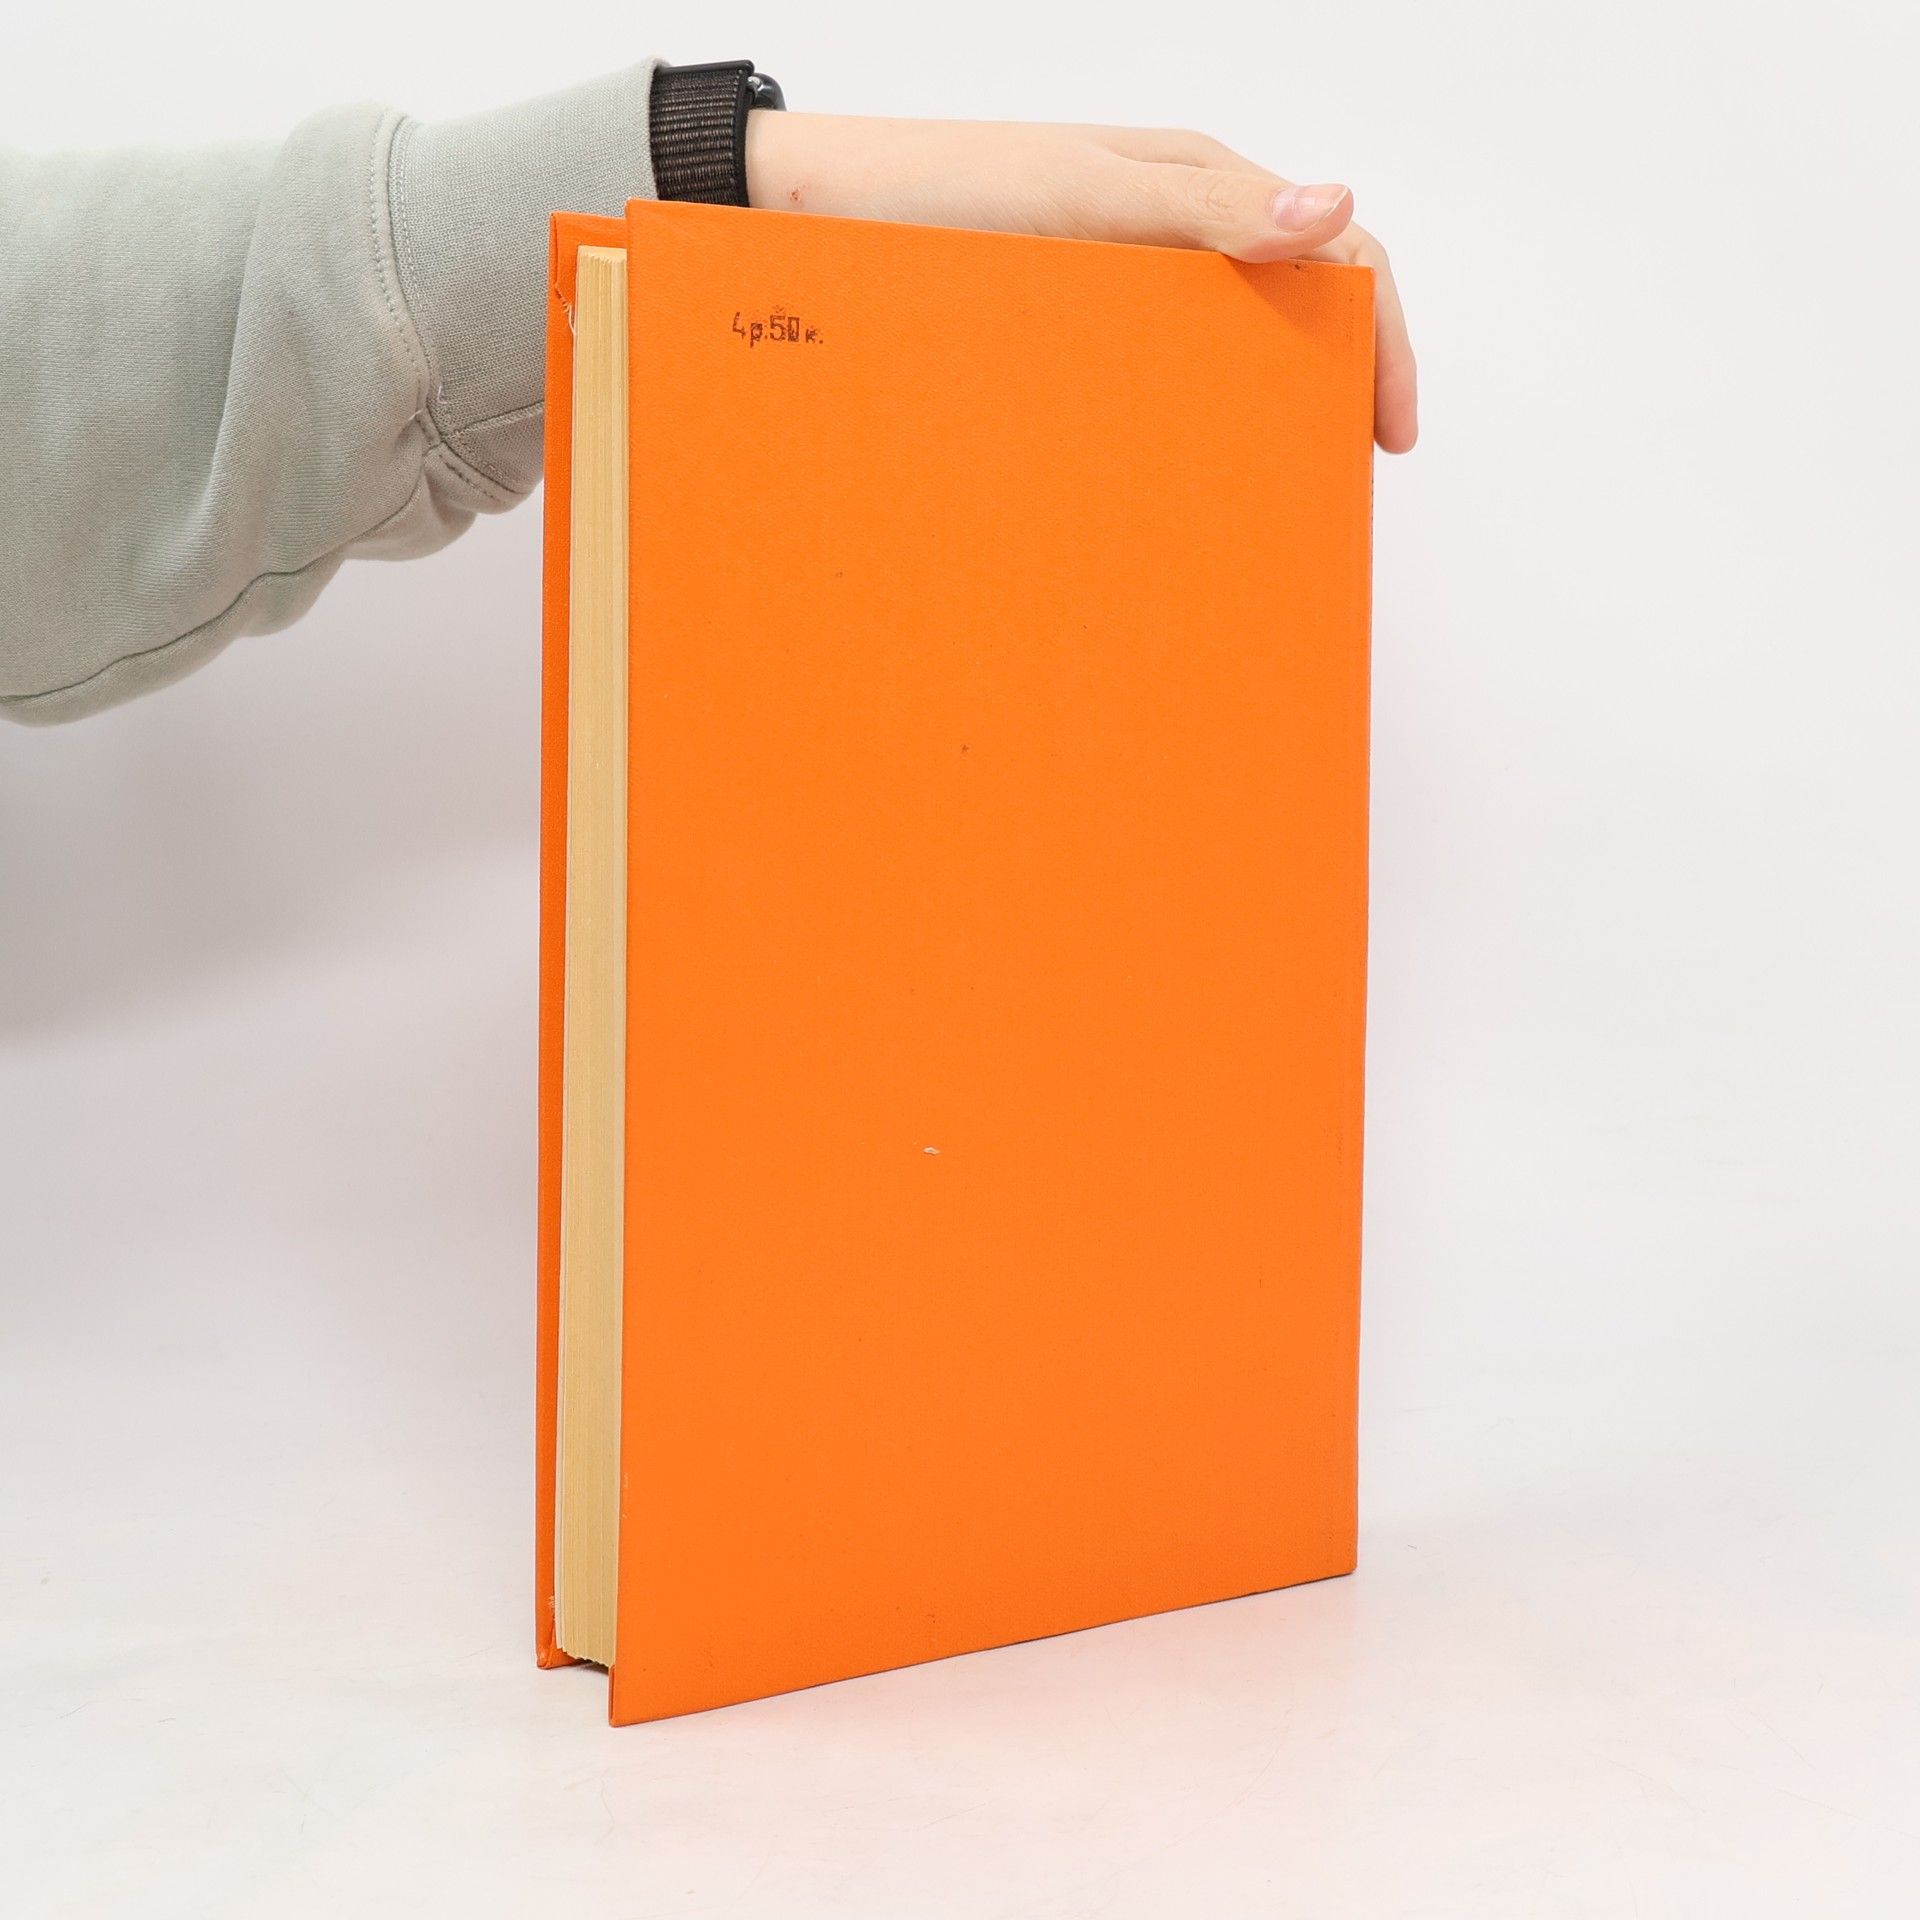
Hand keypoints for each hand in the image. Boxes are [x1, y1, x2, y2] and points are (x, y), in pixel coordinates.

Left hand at [747, 114, 1415, 453]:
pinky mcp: (1076, 321)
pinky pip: (1162, 367)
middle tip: (1338, 472)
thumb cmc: (945, 189)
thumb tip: (1336, 212)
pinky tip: (1189, 461)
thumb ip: (1206, 210)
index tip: (1387, 434)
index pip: (1337, 248)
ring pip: (1232, 341)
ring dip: (1266, 403)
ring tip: (1272, 480)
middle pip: (1294, 300)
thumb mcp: (1084, 197)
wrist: (816, 219)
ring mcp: (1127, 276)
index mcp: (1200, 179)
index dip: (1379, 338)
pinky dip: (1196, 412)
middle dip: (1334, 376)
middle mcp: (1174, 225)